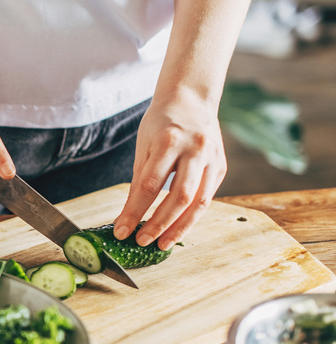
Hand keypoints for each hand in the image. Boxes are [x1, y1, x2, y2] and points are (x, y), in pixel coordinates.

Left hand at [113, 88, 226, 250]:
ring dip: (180, 228)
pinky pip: (207, 197)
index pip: (150, 185)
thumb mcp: (143, 146)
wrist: (190, 98)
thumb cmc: (161, 122)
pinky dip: (192, 216)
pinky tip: (178, 228)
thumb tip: (128, 216)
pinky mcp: (220, 167)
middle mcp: (195, 150)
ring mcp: (212, 158)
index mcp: (169, 141)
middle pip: (179, 197)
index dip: (135, 212)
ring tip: (163, 245)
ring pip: (199, 202)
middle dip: (160, 224)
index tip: (122, 231)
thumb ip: (139, 181)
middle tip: (142, 242)